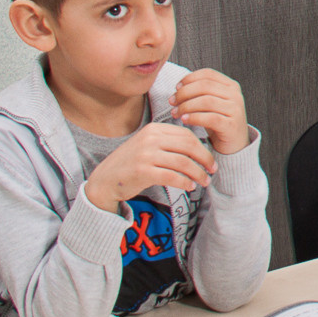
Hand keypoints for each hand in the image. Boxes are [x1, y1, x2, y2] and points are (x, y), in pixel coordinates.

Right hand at [84, 122, 216, 210]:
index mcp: (153, 129)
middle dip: (204, 159)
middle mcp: (149, 139)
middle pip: (188, 146)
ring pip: (183, 162)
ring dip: (198, 173)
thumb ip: (168, 143)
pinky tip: (189, 186)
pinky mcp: (143, 171)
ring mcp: (145, 155)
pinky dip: (185, 182)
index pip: (186, 135)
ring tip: (204, 181)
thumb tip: (199, 149)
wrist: (104, 181)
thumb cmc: (130, 165)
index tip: (210, 160)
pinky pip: (172, 176)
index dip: (202, 148)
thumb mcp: (148, 146)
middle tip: (212, 170)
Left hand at [170, 69, 250, 154]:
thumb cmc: (218, 123)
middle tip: (172, 102)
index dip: (189, 78)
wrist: (234, 145)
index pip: (208, 74)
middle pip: (205, 86)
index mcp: (231, 86)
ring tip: (175, 113)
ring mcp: (235, 110)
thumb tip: (179, 87)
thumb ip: (200, 93)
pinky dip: (194, 118)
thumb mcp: (211, 104)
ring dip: (186, 106)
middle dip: (184, 93)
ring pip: (206, 101)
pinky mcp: (232, 126)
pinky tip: (184, 120)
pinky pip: (210, 118)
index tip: (177, 88)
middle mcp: (235, 95)